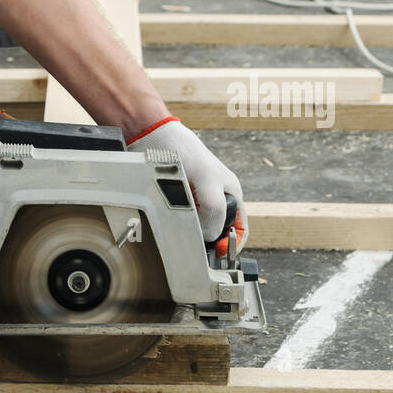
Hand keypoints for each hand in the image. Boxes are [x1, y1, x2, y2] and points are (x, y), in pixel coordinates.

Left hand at [128, 117, 247, 251]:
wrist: (153, 137)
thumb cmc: (185, 152)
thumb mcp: (207, 179)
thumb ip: (214, 209)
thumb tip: (210, 235)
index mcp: (230, 193)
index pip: (239, 230)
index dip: (230, 245)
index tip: (217, 255)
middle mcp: (216, 198)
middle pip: (217, 232)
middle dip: (208, 241)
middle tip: (194, 246)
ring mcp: (196, 201)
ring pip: (198, 229)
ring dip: (190, 233)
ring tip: (181, 230)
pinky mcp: (177, 201)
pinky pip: (181, 223)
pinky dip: (177, 227)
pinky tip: (170, 221)